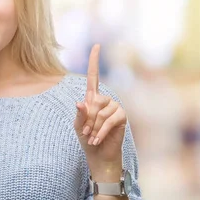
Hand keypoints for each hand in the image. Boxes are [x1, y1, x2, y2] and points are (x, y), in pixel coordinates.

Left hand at [74, 44, 126, 179]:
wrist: (99, 154)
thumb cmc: (87, 139)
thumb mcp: (78, 126)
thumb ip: (80, 115)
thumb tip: (80, 102)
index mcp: (93, 98)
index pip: (93, 76)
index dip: (94, 61)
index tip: (97, 45)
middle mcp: (105, 99)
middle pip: (93, 103)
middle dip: (87, 120)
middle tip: (86, 133)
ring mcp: (115, 106)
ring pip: (100, 113)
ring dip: (93, 128)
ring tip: (92, 138)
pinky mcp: (122, 116)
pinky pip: (108, 121)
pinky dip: (101, 132)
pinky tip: (97, 140)